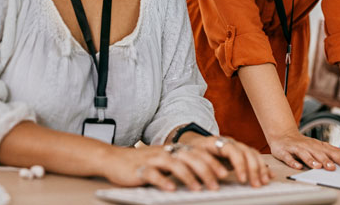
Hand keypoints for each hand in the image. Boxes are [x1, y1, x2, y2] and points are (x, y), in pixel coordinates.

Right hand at [103, 136, 270, 190]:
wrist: (114, 160)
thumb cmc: (142, 165)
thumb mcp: (164, 163)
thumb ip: (182, 166)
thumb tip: (206, 176)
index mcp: (173, 150)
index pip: (197, 153)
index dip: (212, 162)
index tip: (226, 174)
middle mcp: (165, 152)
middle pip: (189, 158)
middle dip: (205, 171)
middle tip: (216, 185)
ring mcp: (152, 160)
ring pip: (174, 165)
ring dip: (188, 177)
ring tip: (198, 189)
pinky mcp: (139, 169)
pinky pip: (153, 174)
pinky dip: (163, 181)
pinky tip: (171, 189)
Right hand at [269, 130, 339, 170]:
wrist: (283, 135)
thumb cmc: (303, 144)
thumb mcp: (320, 146)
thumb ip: (335, 151)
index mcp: (317, 145)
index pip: (331, 151)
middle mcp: (308, 146)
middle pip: (318, 153)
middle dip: (326, 160)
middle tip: (333, 168)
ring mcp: (296, 148)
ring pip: (304, 154)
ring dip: (311, 160)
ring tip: (318, 166)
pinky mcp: (284, 152)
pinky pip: (288, 157)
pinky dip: (293, 162)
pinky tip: (297, 166)